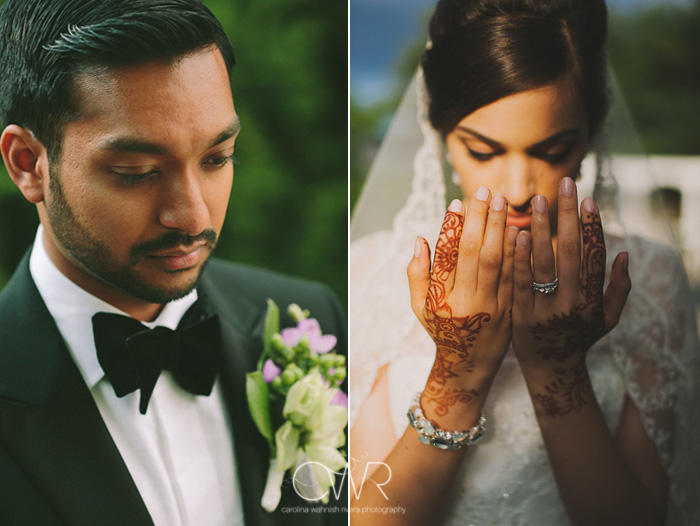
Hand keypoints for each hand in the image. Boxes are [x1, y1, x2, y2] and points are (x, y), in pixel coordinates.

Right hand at [407, 188, 516, 423]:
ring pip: (498, 261)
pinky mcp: (511, 310)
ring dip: (501, 228)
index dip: (452, 227)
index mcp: (442, 297)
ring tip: (502, 202)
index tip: (457, 203)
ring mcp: (492, 306)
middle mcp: (467, 301)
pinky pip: (516, 276)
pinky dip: (518, 252)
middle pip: (475, 252)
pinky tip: (519, 229)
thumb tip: (420, 238)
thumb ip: (417, 273)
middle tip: (485, 192)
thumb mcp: (420, 306)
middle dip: (480, 219)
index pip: (447, 255)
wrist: (469, 365)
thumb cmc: (441, 330)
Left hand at [512, 177, 630, 416]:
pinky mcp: (518, 315)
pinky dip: (518, 257)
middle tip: (564, 185)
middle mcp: (571, 305)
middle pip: (570, 254)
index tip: (588, 199)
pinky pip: (518, 282)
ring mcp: (543, 311)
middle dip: (567, 217)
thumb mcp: (607, 318)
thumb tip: (623, 253)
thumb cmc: (580, 336)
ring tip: (537, 200)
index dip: (592, 227)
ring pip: (542, 264)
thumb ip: (618, 288)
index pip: (594, 257)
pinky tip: (516, 233)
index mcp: (593, 302)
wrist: (549, 367)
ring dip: (540, 229)